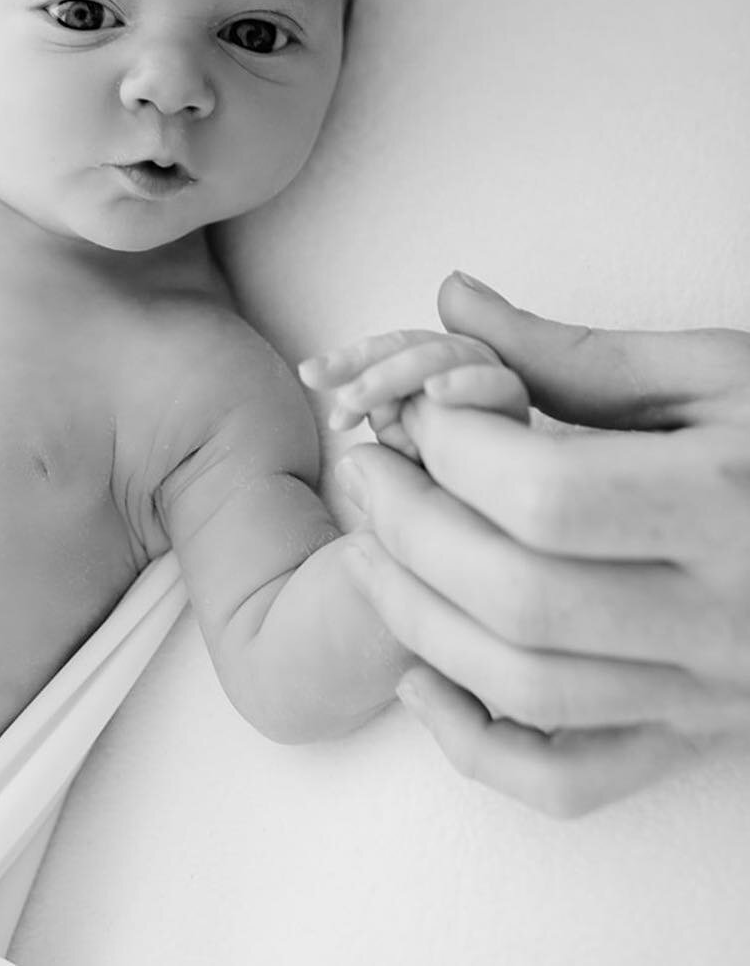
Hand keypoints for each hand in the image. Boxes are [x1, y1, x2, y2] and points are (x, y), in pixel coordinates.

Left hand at [328, 272, 749, 815]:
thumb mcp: (714, 373)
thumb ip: (572, 350)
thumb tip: (452, 300)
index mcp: (728, 501)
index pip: (546, 495)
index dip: (452, 449)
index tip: (416, 410)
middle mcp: (723, 615)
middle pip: (519, 598)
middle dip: (410, 529)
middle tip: (367, 469)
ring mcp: (708, 691)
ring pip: (527, 691)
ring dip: (416, 620)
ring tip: (365, 549)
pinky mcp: (692, 736)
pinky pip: (567, 779)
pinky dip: (474, 747)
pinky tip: (417, 679)